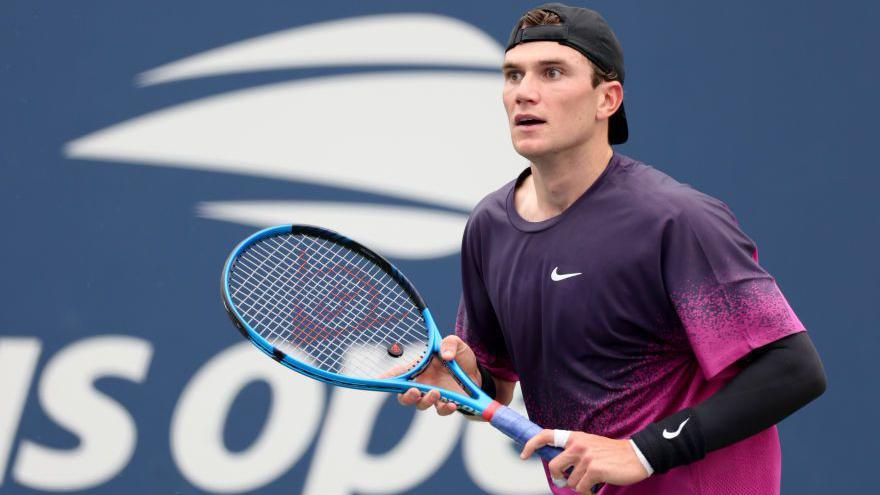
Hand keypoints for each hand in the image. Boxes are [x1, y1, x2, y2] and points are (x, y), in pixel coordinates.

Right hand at [390, 335, 480, 415]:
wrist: (477, 373)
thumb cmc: (460, 358)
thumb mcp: (456, 344)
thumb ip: (449, 343)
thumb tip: (445, 355)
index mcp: (419, 368)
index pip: (400, 373)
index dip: (387, 377)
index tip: (379, 380)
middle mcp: (423, 383)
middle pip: (404, 395)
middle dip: (406, 396)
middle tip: (414, 390)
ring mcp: (433, 395)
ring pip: (420, 404)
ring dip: (425, 400)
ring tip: (436, 392)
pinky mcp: (446, 403)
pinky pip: (441, 411)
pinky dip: (445, 409)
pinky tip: (451, 403)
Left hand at [520, 430, 649, 492]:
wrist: (637, 456)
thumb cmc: (612, 454)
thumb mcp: (590, 445)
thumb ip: (573, 451)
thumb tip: (558, 467)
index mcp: (575, 437)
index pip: (547, 435)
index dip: (532, 444)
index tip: (524, 455)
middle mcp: (578, 445)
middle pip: (554, 467)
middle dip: (559, 478)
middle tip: (567, 481)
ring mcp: (586, 457)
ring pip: (570, 481)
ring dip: (579, 485)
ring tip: (592, 479)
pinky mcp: (594, 469)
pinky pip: (581, 488)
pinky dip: (587, 492)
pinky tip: (596, 486)